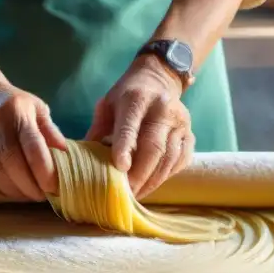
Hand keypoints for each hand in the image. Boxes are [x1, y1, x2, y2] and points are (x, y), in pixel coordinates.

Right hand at [0, 72, 66, 200]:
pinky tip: (13, 189)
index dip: (46, 172)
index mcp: (17, 113)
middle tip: (45, 195)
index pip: (33, 149)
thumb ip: (51, 131)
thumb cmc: (13, 103)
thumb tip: (67, 156)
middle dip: (33, 187)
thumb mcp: (37, 108)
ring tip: (31, 194)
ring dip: (18, 191)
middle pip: (15, 167)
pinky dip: (1, 189)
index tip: (56, 187)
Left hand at [86, 55, 194, 198]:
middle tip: (125, 193)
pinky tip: (152, 183)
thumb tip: (83, 160)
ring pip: (169, 158)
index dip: (124, 147)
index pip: (130, 126)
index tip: (119, 168)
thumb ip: (97, 130)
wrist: (159, 78)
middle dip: (139, 175)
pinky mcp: (190, 134)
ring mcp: (180, 123)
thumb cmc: (127, 95)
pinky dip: (167, 176)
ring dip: (152, 181)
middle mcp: (163, 109)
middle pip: (154, 147)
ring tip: (137, 194)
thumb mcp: (107, 105)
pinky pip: (181, 160)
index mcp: (137, 99)